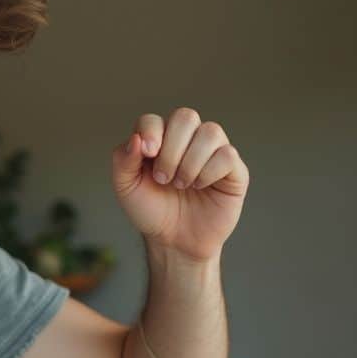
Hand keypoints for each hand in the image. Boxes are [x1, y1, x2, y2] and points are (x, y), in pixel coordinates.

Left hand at [110, 108, 248, 261]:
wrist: (173, 240)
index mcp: (159, 139)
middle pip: (186, 116)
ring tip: (181, 184)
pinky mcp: (233, 169)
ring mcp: (212, 152)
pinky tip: (200, 186)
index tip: (148, 155)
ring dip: (191, 161)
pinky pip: (228, 155)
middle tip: (163, 178)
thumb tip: (137, 137)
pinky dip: (210, 171)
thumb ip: (123, 160)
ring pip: (211, 132)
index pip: (154, 119)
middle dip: (172, 149)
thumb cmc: (150, 210)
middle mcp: (188, 139)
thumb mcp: (126, 187)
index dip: (151, 132)